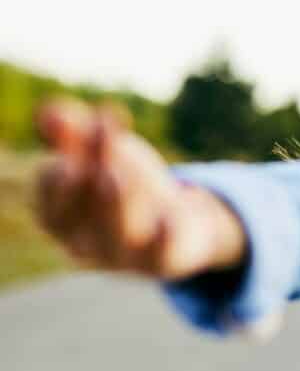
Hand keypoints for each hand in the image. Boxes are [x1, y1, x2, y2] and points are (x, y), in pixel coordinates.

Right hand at [31, 96, 244, 279]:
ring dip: (115, 204)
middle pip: (79, 212)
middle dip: (85, 174)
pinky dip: (163, 239)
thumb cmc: (128, 185)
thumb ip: (76, 131)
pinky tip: (168, 219)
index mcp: (62, 215)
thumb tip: (48, 111)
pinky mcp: (163, 260)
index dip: (61, 159)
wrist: (180, 225)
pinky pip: (160, 255)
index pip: (51, 190)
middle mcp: (85, 241)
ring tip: (114, 175)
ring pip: (116, 235)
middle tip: (96, 139)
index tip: (77, 128)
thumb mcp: (103, 153)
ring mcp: (124, 255)